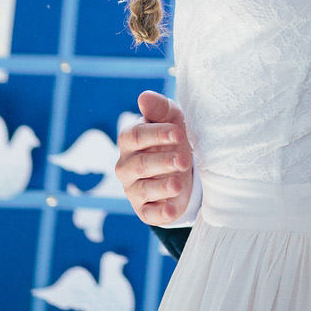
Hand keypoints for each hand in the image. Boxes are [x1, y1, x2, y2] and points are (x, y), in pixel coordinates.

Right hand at [115, 91, 193, 225]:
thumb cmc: (173, 137)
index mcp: (129, 140)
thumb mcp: (171, 118)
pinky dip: (160, 213)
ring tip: (179, 183)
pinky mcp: (144, 210)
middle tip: (184, 159)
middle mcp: (126, 165)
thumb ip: (159, 108)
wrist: (183, 168)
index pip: (136, 136)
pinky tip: (172, 209)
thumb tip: (143, 97)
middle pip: (140, 164)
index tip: (179, 133)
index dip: (157, 134)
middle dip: (163, 161)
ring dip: (162, 187)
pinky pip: (149, 214)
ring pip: (143, 190)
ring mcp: (133, 189)